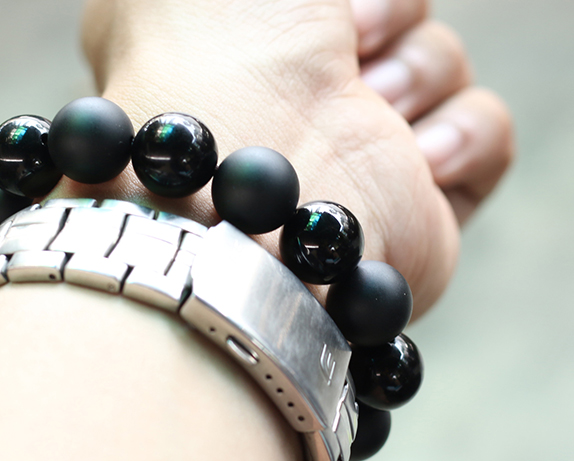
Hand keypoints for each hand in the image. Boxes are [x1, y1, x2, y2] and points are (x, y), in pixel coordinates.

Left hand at [52, 0, 512, 317]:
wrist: (248, 179)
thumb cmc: (208, 59)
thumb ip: (250, 5)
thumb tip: (305, 16)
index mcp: (259, 49)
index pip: (337, 15)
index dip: (348, 5)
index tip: (326, 13)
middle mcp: (309, 100)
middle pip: (391, 23)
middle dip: (380, 22)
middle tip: (346, 46)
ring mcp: (364, 151)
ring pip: (442, 65)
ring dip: (416, 74)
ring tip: (372, 108)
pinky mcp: (417, 206)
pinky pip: (487, 136)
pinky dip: (464, 136)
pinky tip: (418, 158)